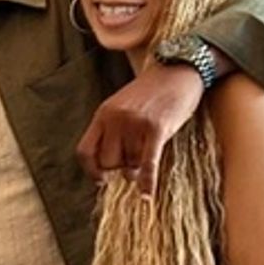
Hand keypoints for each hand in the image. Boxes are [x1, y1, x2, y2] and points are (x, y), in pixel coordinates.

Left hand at [77, 62, 203, 196]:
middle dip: (122, 167)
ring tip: (150, 148)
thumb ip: (112, 133)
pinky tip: (148, 195)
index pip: (85, 151)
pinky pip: (149, 164)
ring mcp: (135, 123)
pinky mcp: (157, 128)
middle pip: (109, 163)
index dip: (91, 170)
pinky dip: (148, 181)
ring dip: (140, 166)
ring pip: (131, 164)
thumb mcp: (121, 108)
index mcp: (103, 114)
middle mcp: (115, 119)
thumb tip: (111, 173)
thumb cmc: (151, 94)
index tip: (101, 179)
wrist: (178, 69)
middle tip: (135, 159)